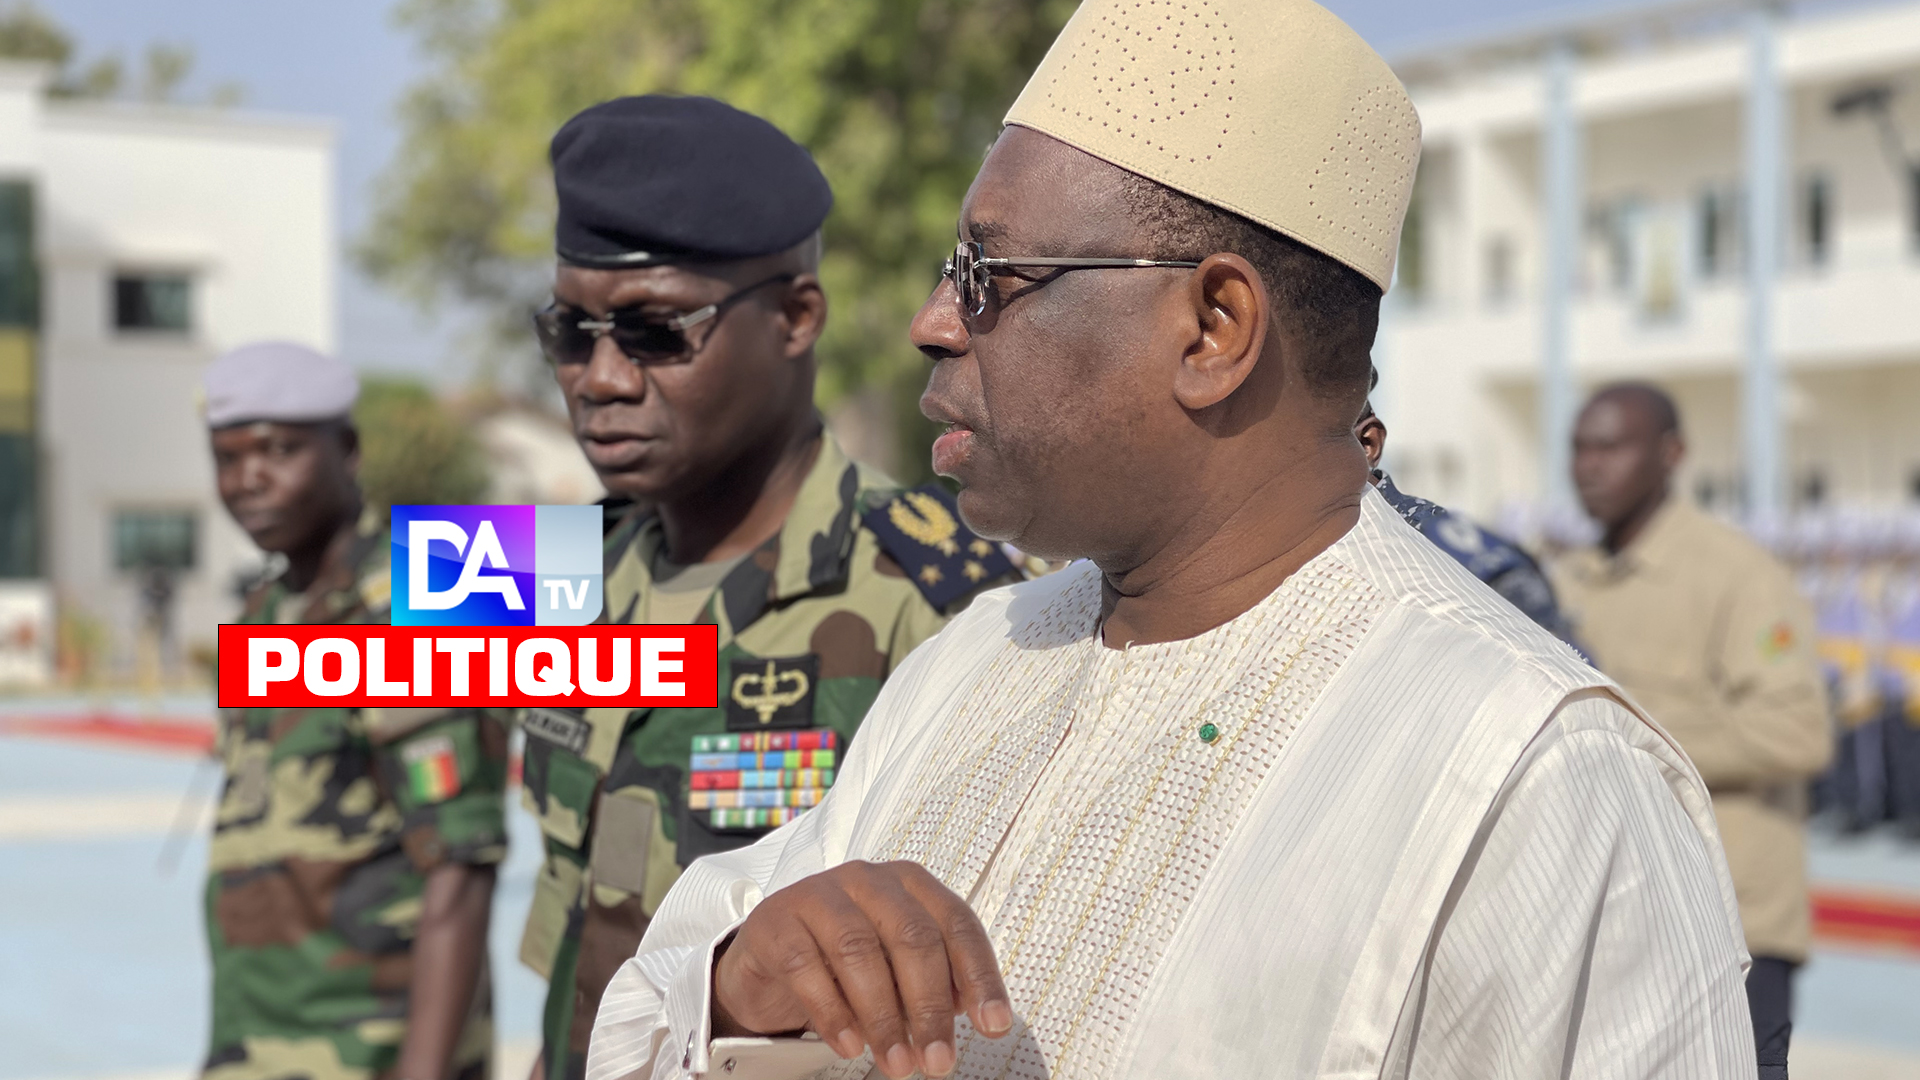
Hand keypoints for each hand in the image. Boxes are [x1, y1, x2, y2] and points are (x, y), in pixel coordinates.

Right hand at [712, 860, 1012, 1078]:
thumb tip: (974, 1013)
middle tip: (938, 1062)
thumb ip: (937, 982)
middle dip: (929, 1007)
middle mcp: (869, 880)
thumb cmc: (848, 960)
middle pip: (912, 938)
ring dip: (883, 1017)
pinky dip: (832, 1013)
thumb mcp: (898, 969)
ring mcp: (819, 894)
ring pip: (859, 952)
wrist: (771, 955)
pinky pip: (806, 966)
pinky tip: (849, 1046)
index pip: (957, 924)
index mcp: (911, 884)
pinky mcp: (777, 921)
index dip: (980, 975)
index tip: (994, 1024)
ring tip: (897, 1065)